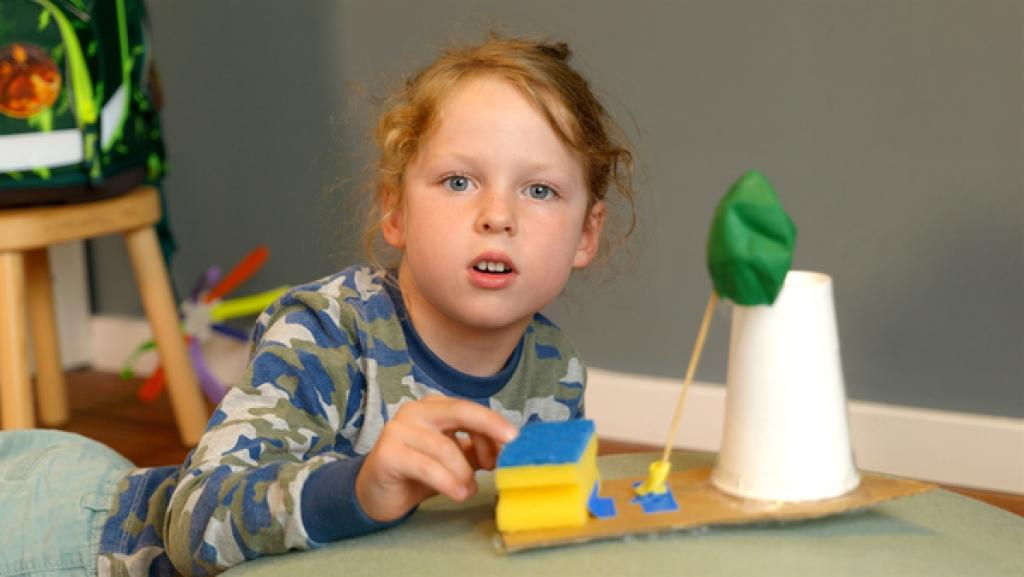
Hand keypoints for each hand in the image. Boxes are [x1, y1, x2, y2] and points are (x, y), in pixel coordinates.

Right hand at [354, 396, 516, 521]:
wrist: (375, 493)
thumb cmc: (418, 472)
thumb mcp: (454, 460)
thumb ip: (476, 451)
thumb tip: (507, 449)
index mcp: (434, 406)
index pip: (469, 409)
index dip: (492, 428)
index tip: (509, 448)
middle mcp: (415, 411)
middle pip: (459, 411)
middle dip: (488, 428)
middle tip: (507, 451)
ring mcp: (398, 429)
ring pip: (444, 446)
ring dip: (464, 472)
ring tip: (469, 490)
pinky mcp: (387, 453)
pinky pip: (426, 466)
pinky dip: (447, 481)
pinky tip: (458, 493)